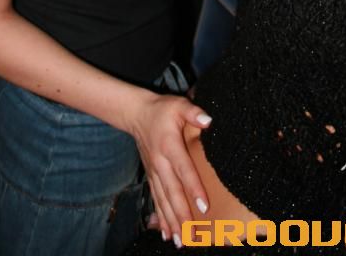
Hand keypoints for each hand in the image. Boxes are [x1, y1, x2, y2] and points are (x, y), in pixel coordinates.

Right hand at [130, 91, 211, 242]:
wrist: (136, 114)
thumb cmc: (162, 109)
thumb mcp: (178, 105)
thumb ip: (193, 112)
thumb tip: (208, 121)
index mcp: (169, 146)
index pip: (184, 170)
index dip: (194, 188)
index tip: (204, 206)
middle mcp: (160, 163)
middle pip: (172, 192)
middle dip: (181, 215)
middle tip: (191, 235)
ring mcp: (154, 172)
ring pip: (163, 200)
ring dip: (171, 221)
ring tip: (180, 241)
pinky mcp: (151, 176)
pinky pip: (156, 200)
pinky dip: (161, 217)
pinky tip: (167, 233)